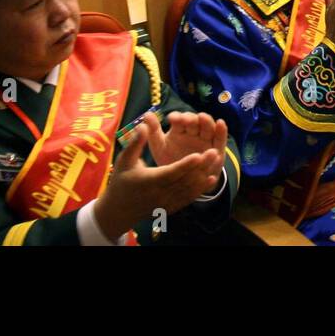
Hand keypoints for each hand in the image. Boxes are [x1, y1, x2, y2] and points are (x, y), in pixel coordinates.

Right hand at [93, 111, 224, 240]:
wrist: (118, 211)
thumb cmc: (121, 181)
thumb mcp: (124, 160)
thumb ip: (136, 143)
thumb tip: (144, 124)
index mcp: (148, 181)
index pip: (171, 173)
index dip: (186, 165)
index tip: (198, 154)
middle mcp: (159, 194)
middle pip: (184, 180)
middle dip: (201, 167)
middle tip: (215, 152)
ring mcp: (166, 203)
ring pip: (189, 189)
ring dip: (204, 176)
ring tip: (216, 161)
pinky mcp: (170, 208)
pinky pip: (188, 198)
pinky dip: (200, 189)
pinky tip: (211, 178)